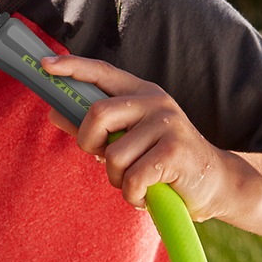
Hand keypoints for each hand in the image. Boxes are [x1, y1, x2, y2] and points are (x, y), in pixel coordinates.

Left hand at [41, 54, 229, 220]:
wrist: (216, 183)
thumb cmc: (163, 161)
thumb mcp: (128, 138)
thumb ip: (93, 127)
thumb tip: (54, 111)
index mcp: (141, 93)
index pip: (102, 72)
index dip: (72, 67)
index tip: (45, 65)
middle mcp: (155, 101)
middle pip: (97, 114)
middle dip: (89, 143)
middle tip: (103, 159)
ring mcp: (168, 124)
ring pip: (114, 155)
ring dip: (117, 179)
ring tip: (137, 181)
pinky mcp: (175, 151)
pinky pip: (132, 178)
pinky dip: (133, 195)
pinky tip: (148, 194)